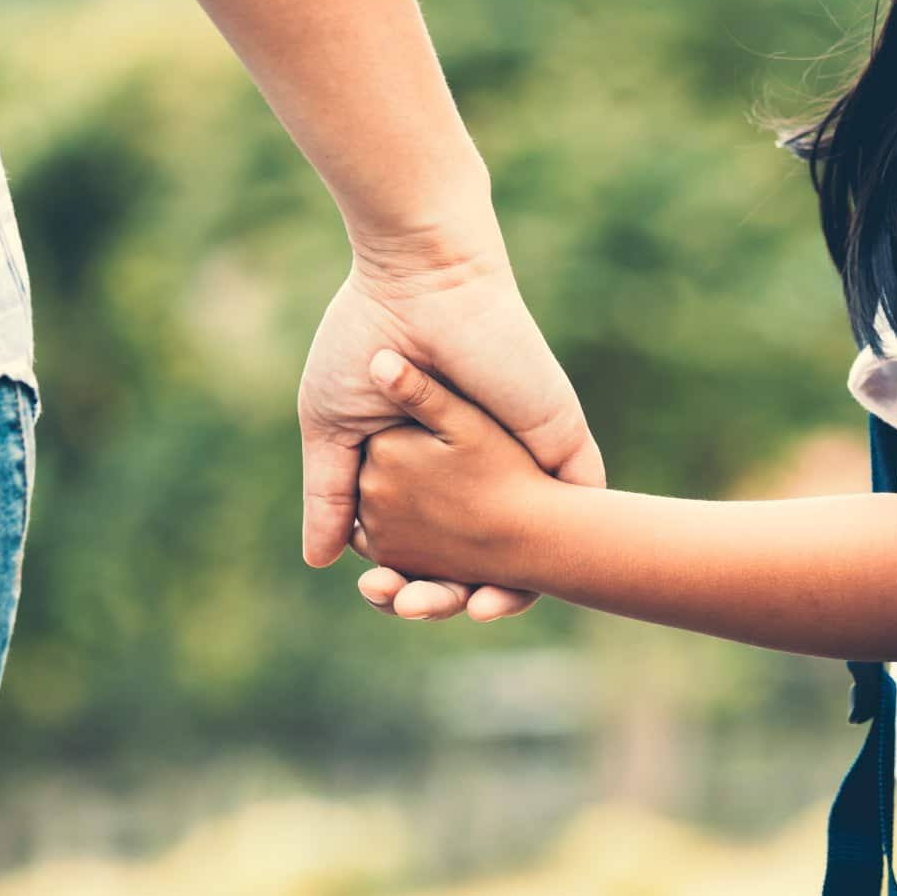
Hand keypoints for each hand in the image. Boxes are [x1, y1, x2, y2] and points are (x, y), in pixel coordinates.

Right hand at [298, 218, 602, 620]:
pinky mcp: (562, 446)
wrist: (422, 284)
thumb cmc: (367, 342)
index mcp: (428, 468)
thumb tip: (319, 562)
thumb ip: (330, 494)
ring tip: (464, 611)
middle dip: (446, 596)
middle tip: (410, 608)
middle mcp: (479, 472)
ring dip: (499, 594)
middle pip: (475, 560)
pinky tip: (516, 593)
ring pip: (528, 552)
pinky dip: (555, 563)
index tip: (379, 594)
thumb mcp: (334, 429)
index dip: (404, 580)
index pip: (424, 546)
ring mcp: (523, 462)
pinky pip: (577, 518)